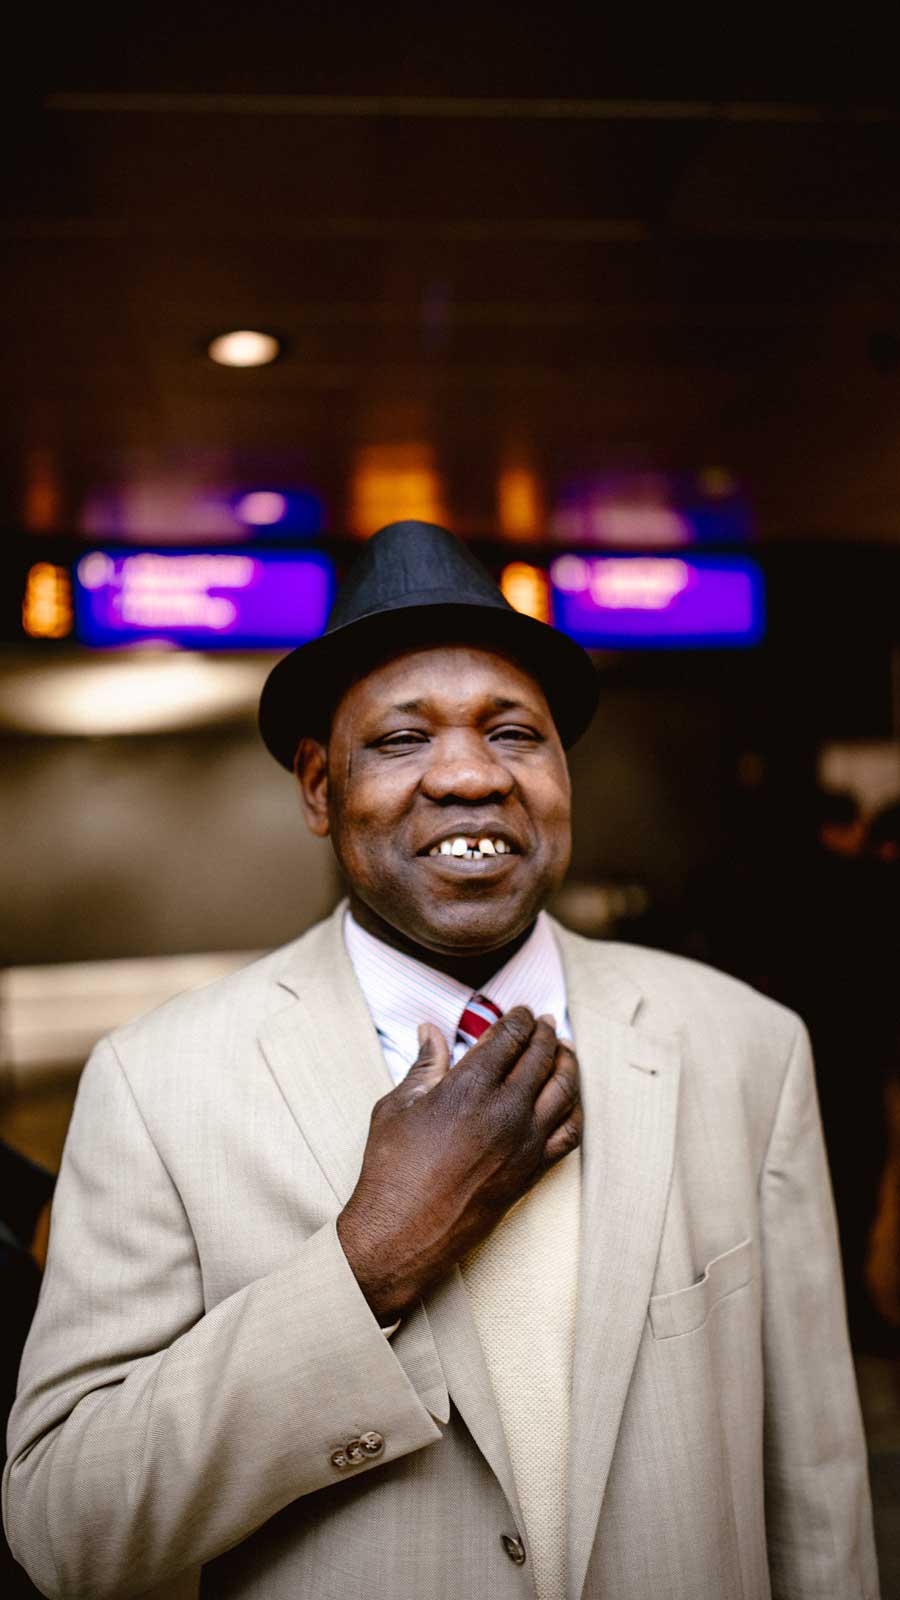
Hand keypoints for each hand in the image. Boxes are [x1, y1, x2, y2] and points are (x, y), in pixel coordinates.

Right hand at [336, 1007, 581, 1322]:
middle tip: (546, 1022)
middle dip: (546, 1033)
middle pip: (541, 1057)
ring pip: (563, 1089)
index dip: (519, 1018)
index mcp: (469, 1087)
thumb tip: (431, 1031)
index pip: (509, 1037)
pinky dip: (574, 1109)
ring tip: (565, 1051)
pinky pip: (569, 1132)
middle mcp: (505, 1111)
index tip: (521, 1012)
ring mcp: (525, 1143)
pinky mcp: (532, 1171)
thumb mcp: (397, 1107)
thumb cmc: (392, 1169)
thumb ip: (424, 1065)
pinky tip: (569, 1100)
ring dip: (567, 1063)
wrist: (403, 1233)